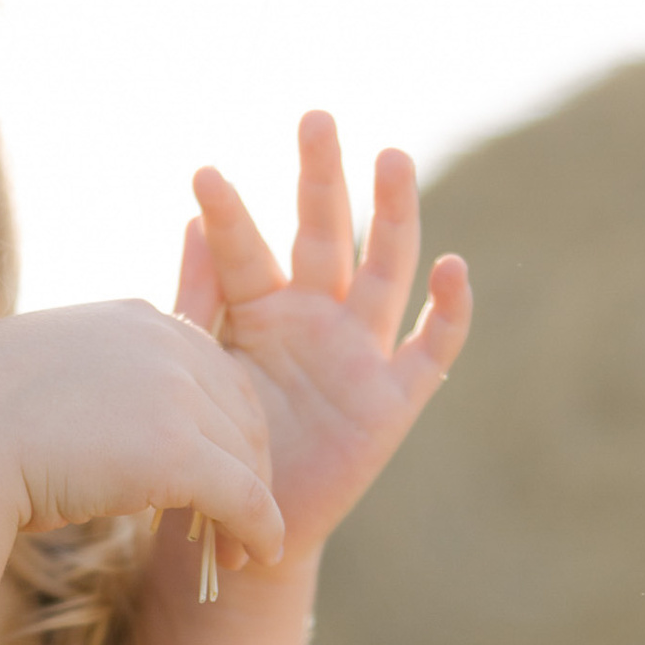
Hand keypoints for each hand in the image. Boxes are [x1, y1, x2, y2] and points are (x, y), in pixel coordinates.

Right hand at [0, 298, 286, 567]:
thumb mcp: (42, 382)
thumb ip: (93, 389)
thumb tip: (101, 433)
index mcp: (134, 319)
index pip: (213, 371)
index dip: (223, 428)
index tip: (219, 472)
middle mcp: (163, 343)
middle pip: (241, 410)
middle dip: (245, 468)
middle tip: (234, 522)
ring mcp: (173, 392)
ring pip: (245, 457)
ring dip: (251, 507)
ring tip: (235, 552)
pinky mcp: (176, 451)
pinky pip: (243, 496)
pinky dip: (259, 530)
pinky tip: (255, 557)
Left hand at [178, 111, 471, 567]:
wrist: (245, 524)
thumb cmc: (219, 442)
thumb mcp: (200, 371)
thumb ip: (196, 301)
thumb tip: (190, 217)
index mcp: (260, 307)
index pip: (244, 251)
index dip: (227, 216)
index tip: (201, 174)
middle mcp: (315, 315)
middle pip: (325, 234)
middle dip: (321, 178)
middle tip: (314, 119)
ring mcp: (359, 351)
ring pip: (384, 269)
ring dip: (393, 214)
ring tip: (391, 157)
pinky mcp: (395, 397)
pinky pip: (431, 348)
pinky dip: (448, 311)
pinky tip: (455, 268)